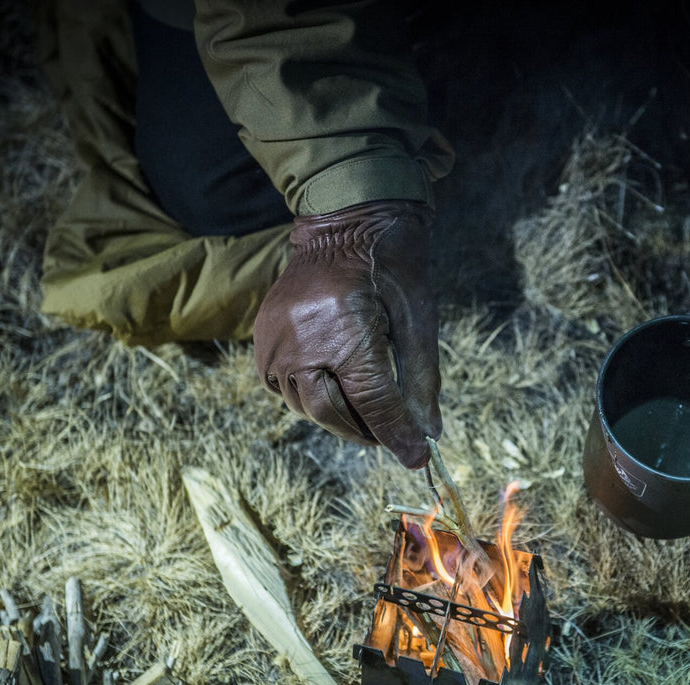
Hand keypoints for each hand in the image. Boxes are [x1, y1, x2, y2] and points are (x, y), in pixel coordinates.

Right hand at [253, 201, 440, 468]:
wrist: (344, 221)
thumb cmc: (392, 264)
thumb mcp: (418, 318)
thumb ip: (421, 378)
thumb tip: (427, 432)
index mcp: (344, 326)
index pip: (372, 400)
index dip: (397, 434)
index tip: (417, 459)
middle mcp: (301, 337)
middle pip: (331, 410)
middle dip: (366, 432)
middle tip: (393, 439)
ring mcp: (274, 339)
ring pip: (306, 405)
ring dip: (341, 419)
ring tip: (370, 418)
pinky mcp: (262, 338)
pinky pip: (285, 389)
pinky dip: (314, 399)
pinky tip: (339, 392)